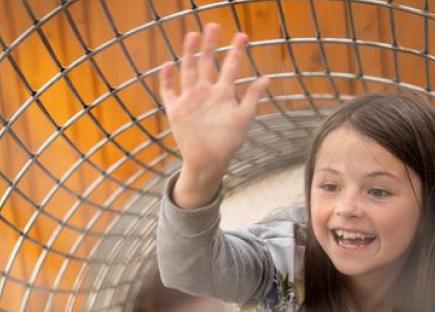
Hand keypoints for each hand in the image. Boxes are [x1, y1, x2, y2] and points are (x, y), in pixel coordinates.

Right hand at [159, 23, 270, 207]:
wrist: (209, 162)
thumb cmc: (228, 142)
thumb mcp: (244, 117)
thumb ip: (253, 96)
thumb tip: (268, 77)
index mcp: (223, 93)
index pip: (230, 67)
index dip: (236, 52)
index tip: (242, 35)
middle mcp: (206, 92)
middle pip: (207, 63)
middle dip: (210, 45)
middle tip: (214, 25)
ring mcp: (190, 99)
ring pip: (188, 71)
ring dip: (189, 54)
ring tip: (192, 35)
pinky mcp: (176, 110)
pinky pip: (169, 92)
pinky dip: (167, 79)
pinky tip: (167, 65)